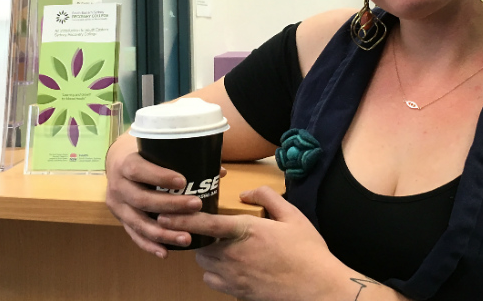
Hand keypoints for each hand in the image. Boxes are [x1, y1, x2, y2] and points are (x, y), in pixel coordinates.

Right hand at [105, 135, 225, 257]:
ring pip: (139, 222)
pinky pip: (134, 235)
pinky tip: (165, 252)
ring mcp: (118, 206)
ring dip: (163, 233)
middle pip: (142, 199)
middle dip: (170, 205)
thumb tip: (220, 171)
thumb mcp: (156, 149)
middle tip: (196, 205)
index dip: (159, 177)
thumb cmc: (144, 154)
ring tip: (186, 238)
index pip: (139, 170)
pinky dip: (150, 245)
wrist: (117, 163)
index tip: (182, 181)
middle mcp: (118, 186)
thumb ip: (185, 157)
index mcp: (125, 164)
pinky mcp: (120, 220)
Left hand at [157, 186, 353, 300]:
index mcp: (246, 231)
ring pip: (204, 265)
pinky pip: (214, 282)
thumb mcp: (292, 215)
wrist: (318, 287)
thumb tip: (246, 192)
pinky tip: (229, 266)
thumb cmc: (308, 251)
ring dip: (206, 255)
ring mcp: (235, 277)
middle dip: (199, 238)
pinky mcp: (238, 292)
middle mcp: (235, 255)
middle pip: (199, 246)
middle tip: (208, 230)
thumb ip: (267, 197)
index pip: (206, 223)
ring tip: (220, 247)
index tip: (164, 215)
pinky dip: (215, 273)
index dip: (182, 219)